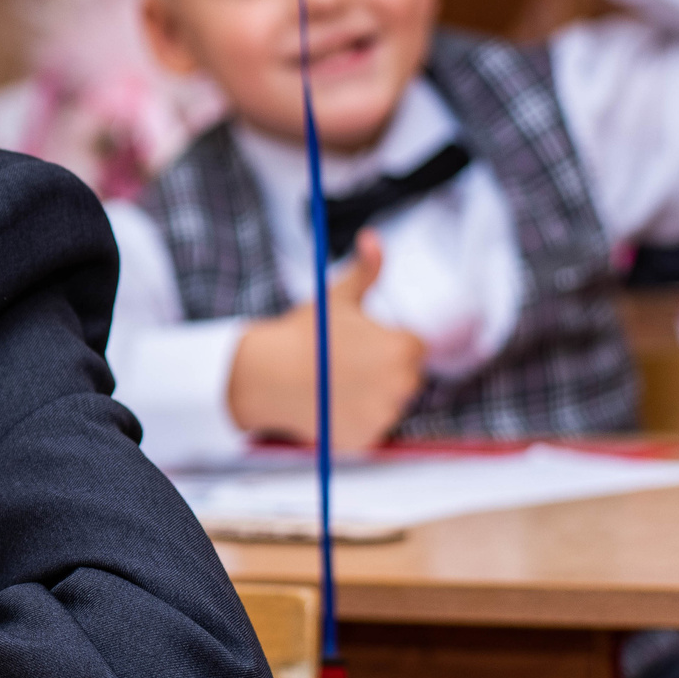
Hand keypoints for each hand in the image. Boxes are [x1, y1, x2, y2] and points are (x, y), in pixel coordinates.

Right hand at [228, 231, 425, 450]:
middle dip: (383, 372)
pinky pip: (371, 429)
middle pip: (406, 378)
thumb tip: (373, 237)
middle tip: (344, 365)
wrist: (266, 375)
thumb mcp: (337, 298)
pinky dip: (356, 421)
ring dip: (371, 398)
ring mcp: (384, 416)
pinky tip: (331, 405)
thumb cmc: (303, 335)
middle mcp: (401, 385)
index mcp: (402, 348)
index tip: (358, 345)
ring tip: (336, 385)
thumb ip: (366, 270)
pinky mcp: (365, 440)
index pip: (413, 348)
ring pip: (389, 405)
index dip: (386, 343)